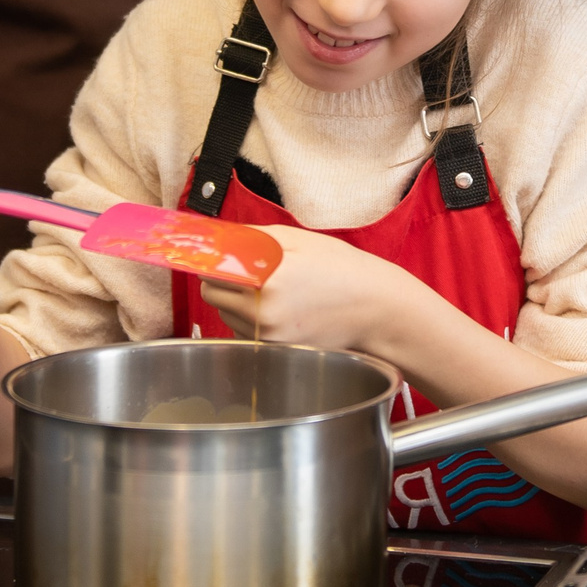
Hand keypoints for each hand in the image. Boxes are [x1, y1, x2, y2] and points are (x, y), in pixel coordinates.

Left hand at [200, 224, 441, 354]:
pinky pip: (243, 331)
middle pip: (212, 295)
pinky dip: (249, 317)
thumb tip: (217, 235)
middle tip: (247, 267)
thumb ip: (251, 237)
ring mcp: (267, 337)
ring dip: (235, 299)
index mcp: (266, 281)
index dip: (212, 259)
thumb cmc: (342, 270)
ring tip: (271, 287)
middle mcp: (262, 314)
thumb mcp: (297, 240)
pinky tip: (279, 306)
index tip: (214, 253)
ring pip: (225, 314)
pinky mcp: (274, 350)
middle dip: (221, 279)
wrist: (375, 309)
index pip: (210, 272)